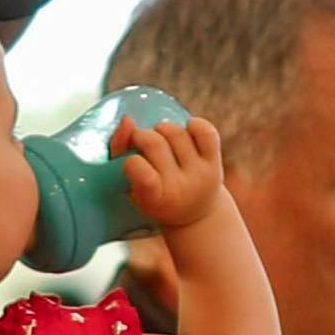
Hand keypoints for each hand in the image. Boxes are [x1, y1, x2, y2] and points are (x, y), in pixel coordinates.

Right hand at [112, 107, 229, 233]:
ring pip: (176, 132)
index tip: (132, 164)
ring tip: (162, 140)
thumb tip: (128, 120)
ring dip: (163, 129)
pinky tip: (186, 132)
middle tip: (141, 143)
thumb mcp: (131, 184)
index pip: (140, 171)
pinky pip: (205, 131)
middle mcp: (180, 188)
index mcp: (154, 200)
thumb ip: (119, 151)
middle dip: (141, 135)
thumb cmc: (153, 194)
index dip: (132, 161)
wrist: (195, 215)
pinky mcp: (215, 163)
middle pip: (154, 142)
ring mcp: (200, 175)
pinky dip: (193, 124)